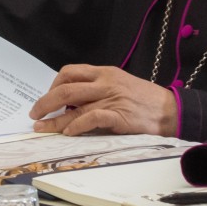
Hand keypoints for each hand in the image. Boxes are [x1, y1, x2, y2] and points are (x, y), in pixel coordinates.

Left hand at [28, 65, 178, 135]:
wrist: (171, 110)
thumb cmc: (146, 100)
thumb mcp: (120, 85)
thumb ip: (98, 90)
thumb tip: (73, 104)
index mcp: (104, 72)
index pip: (70, 72)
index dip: (53, 85)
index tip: (47, 98)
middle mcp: (105, 82)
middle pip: (65, 88)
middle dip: (45, 102)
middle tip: (35, 114)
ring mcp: (111, 98)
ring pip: (73, 105)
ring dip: (54, 119)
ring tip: (41, 128)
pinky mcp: (118, 115)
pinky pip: (90, 118)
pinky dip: (75, 126)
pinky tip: (68, 133)